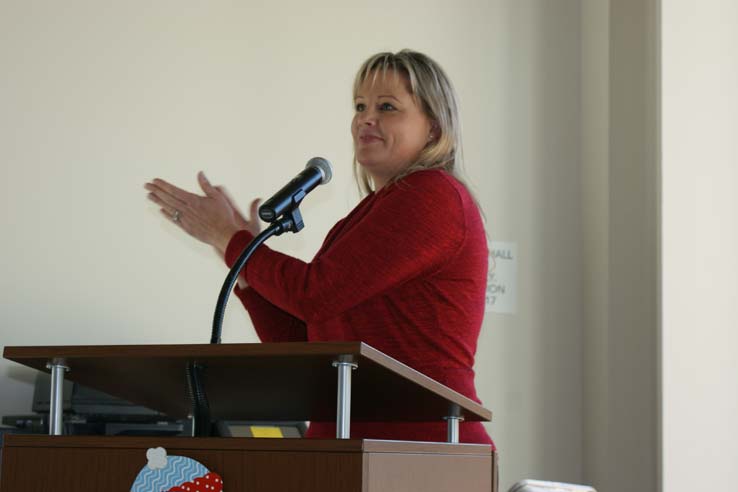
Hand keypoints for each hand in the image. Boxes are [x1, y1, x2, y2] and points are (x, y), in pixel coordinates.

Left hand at [145, 172, 261, 255]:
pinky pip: (174, 220)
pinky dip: (167, 214)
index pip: (174, 191)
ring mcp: (185, 219)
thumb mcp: (217, 197)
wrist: (224, 234)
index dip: (163, 185)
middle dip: (156, 191)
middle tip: (146, 186)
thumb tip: (200, 174)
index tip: (155, 181)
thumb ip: (206, 185)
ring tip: (149, 196)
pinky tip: (161, 210)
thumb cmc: (223, 216)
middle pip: (168, 198)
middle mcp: (187, 209)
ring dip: (158, 201)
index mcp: (193, 200)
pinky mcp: (187, 228)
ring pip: (168, 208)